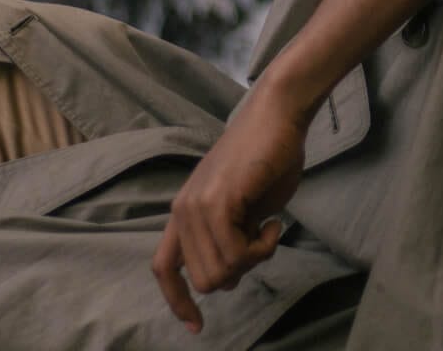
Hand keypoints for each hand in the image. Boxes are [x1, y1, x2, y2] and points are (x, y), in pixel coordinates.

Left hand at [150, 86, 308, 331]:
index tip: (196, 326)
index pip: (164, 268)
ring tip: (269, 230)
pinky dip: (262, 249)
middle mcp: (182, 211)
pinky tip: (274, 224)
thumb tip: (228, 279)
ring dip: (254, 260)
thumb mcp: (245, 212)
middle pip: (204, 280)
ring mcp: (197, 206)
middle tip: (262, 241)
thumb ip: (230, 241)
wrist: (277, 117)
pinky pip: (237, 254)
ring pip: (221, 272)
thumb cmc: (267, 159)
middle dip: (241, 272)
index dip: (178, 301)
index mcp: (184, 213)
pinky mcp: (217, 202)